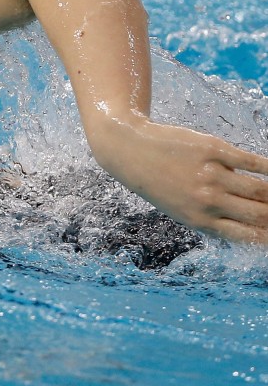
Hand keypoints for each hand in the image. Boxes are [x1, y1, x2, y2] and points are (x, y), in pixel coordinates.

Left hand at [91, 117, 267, 243]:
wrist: (130, 150)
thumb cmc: (157, 182)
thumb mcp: (180, 210)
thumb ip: (211, 218)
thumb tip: (251, 225)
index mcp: (199, 220)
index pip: (249, 236)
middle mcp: (207, 201)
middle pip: (260, 214)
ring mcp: (211, 174)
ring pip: (260, 189)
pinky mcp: (213, 150)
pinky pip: (251, 162)